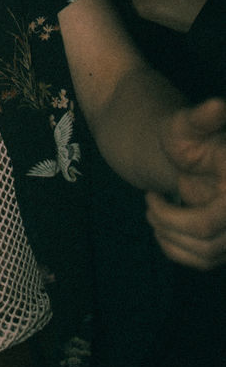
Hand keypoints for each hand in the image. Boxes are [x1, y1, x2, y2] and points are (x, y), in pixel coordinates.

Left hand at [147, 99, 225, 269]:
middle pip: (209, 241)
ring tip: (152, 213)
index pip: (211, 219)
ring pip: (208, 254)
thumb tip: (218, 105)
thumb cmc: (181, 134)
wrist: (183, 150)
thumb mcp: (185, 123)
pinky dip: (179, 252)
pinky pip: (206, 262)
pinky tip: (162, 231)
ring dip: (171, 238)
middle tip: (148, 204)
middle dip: (171, 225)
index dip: (177, 216)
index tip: (151, 196)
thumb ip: (202, 117)